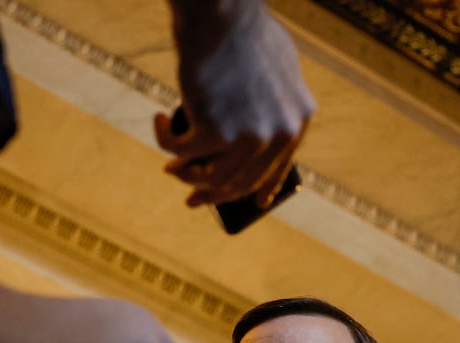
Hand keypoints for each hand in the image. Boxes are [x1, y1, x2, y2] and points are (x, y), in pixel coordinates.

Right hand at [157, 0, 314, 206]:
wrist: (222, 11)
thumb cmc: (244, 30)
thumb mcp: (276, 68)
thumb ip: (274, 103)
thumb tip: (255, 133)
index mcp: (299, 119)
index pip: (279, 168)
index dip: (263, 189)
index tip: (252, 205)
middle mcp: (280, 132)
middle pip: (243, 181)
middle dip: (214, 195)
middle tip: (193, 199)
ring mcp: (250, 135)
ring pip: (212, 177)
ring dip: (187, 177)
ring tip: (171, 168)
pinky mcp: (215, 131)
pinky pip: (181, 151)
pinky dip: (165, 140)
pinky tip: (160, 120)